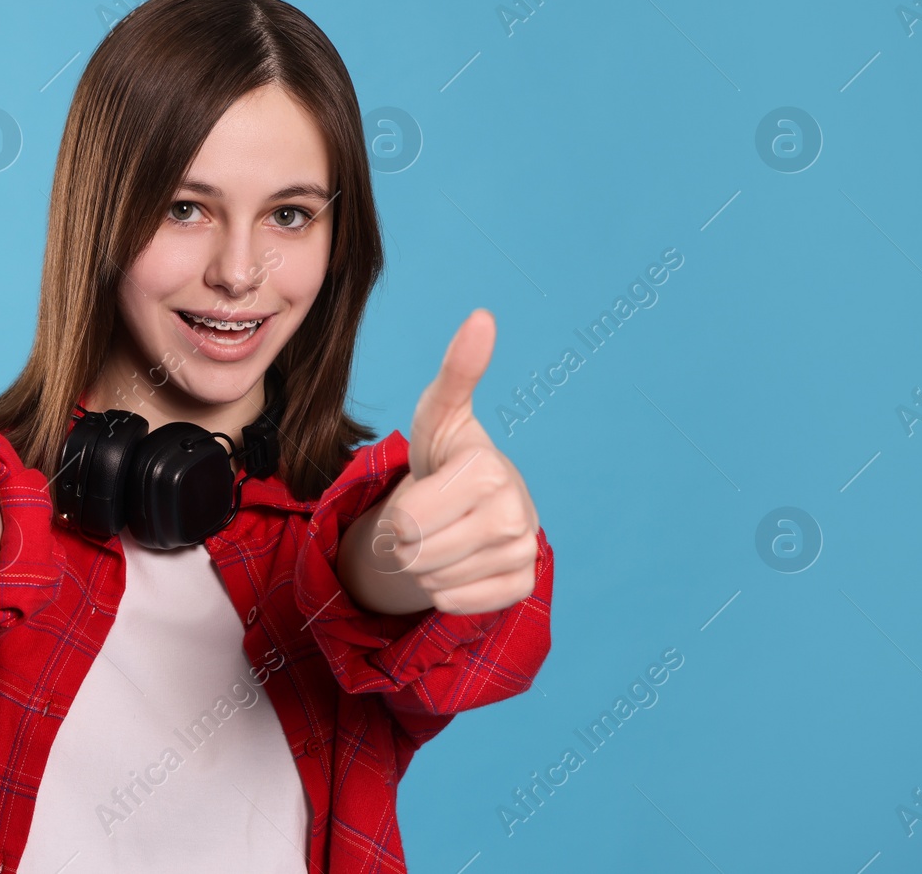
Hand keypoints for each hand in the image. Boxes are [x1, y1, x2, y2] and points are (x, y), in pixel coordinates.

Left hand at [373, 309, 539, 613]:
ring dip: (424, 565)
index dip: (398, 514)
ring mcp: (524, 551)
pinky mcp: (523, 584)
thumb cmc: (447, 453)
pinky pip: (459, 603)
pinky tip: (460, 559)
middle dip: (406, 542)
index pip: (407, 522)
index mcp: (490, 468)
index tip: (423, 490)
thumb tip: (482, 317)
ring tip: (443, 534)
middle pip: (418, 555)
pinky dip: (447, 589)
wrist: (475, 501)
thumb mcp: (438, 413)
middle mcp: (516, 511)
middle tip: (426, 517)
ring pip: (436, 582)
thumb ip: (456, 370)